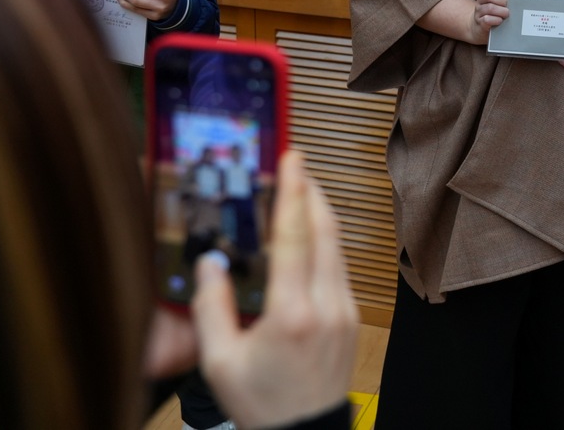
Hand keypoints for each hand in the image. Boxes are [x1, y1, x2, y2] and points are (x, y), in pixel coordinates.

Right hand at [191, 150, 357, 429]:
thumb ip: (212, 307)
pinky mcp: (352, 317)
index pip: (294, 238)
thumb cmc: (260, 403)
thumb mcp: (219, 361)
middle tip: (296, 164)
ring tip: (302, 190)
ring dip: (320, 214)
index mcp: (291, 314)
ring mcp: (345, 310)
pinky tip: (311, 235)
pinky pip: (340, 266)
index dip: (293, 193)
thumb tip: (211, 261)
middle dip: (311, 192)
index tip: (292, 159)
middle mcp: (326, 305)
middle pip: (324, 231)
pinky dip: (326, 241)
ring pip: (337, 246)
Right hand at [415, 0, 509, 44]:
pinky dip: (493, 20)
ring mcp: (479, 14)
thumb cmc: (489, 14)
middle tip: (506, 3)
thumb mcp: (495, 4)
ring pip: (488, 7)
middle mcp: (480, 2)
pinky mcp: (480, 26)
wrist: (477, 30)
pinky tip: (497, 22)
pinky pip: (487, 20)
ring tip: (505, 14)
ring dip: (500, 10)